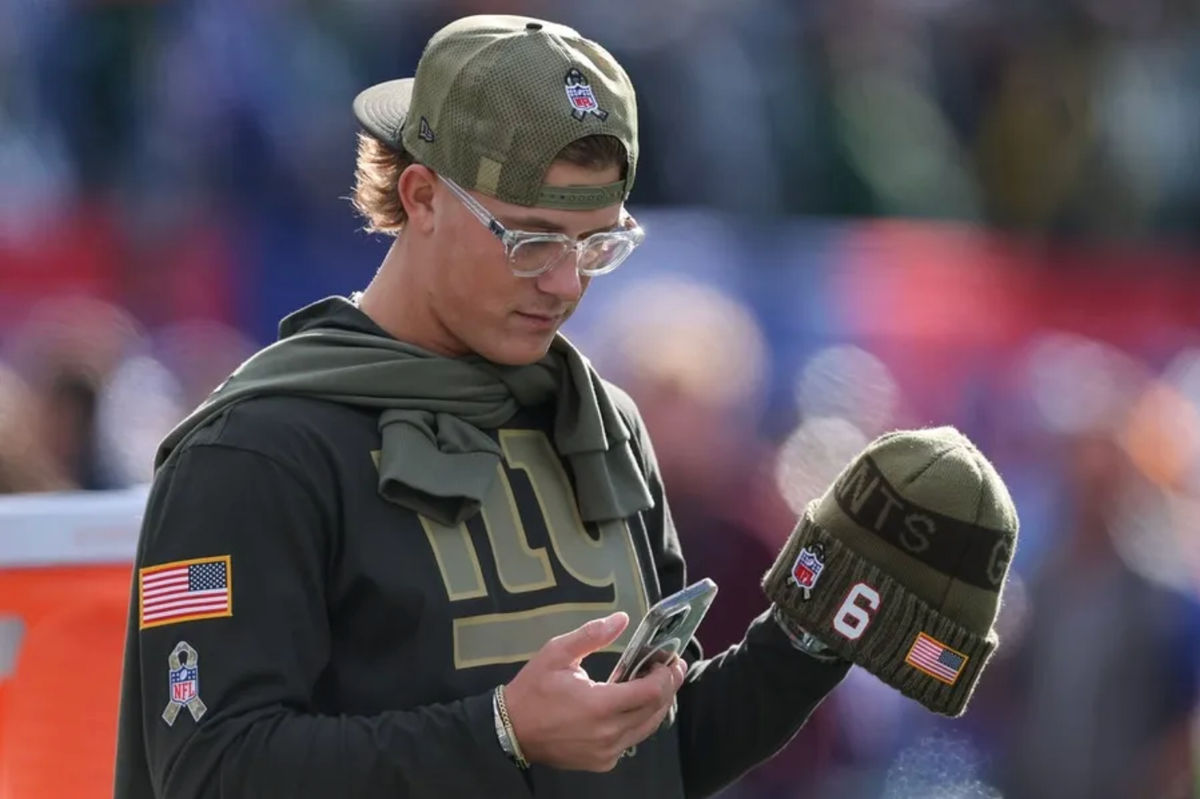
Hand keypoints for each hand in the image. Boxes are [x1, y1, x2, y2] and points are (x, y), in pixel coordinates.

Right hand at [502, 612, 687, 771]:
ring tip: (658, 683)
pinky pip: (631, 741)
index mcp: (599, 705)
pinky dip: (638, 722)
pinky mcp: (602, 762)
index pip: (650, 693)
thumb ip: (592, 635)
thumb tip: (622, 619)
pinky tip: (633, 705)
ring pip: (647, 728)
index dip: (667, 676)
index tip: (671, 659)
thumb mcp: (557, 653)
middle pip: (656, 711)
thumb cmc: (533, 689)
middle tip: (672, 667)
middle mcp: (608, 733)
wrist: (511, 730)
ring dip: (657, 705)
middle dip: (668, 687)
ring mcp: (607, 752)